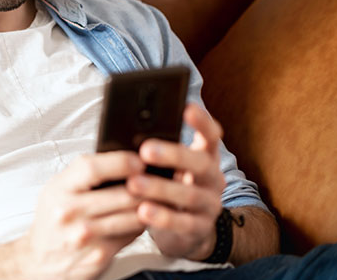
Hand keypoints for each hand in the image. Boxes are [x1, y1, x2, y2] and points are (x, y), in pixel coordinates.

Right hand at [17, 151, 146, 279]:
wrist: (39, 259)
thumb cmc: (53, 219)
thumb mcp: (57, 189)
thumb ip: (82, 175)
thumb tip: (121, 159)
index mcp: (59, 189)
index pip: (92, 168)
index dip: (121, 162)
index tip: (138, 161)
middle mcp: (70, 212)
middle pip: (121, 194)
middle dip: (146, 186)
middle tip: (158, 180)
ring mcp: (85, 236)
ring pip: (132, 216)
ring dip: (149, 207)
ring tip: (155, 199)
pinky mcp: (99, 255)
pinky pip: (130, 235)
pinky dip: (139, 225)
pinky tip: (140, 219)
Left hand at [127, 103, 225, 259]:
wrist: (184, 230)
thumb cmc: (167, 186)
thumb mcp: (165, 167)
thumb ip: (154, 151)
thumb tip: (124, 130)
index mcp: (204, 157)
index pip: (211, 135)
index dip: (202, 121)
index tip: (186, 107)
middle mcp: (212, 178)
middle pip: (201, 163)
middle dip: (174, 154)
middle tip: (145, 149)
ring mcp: (209, 205)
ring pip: (189, 195)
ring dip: (160, 188)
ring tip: (133, 183)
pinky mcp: (199, 229)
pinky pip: (183, 223)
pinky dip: (162, 217)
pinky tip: (143, 211)